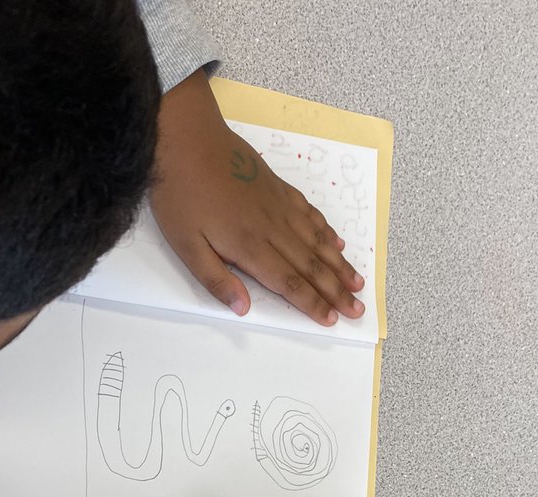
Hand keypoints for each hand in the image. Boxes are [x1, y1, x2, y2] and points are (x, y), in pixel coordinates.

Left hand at [150, 70, 365, 327]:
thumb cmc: (180, 194)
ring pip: (316, 241)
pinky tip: (337, 242)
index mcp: (250, 247)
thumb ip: (216, 279)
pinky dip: (326, 231)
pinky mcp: (277, 186)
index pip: (289, 283)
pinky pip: (310, 214)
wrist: (186, 135)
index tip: (331, 319)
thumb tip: (244, 309)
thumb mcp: (185, 245)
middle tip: (357, 309)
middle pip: (311, 266)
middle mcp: (272, 228)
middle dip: (336, 291)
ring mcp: (278, 205)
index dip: (312, 304)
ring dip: (339, 265)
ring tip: (357, 282)